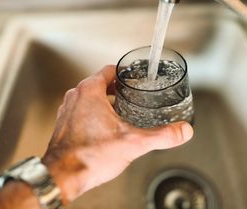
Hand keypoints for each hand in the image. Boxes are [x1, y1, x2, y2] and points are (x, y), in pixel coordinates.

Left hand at [42, 65, 193, 203]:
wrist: (63, 176)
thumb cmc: (89, 156)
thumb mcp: (133, 143)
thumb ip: (161, 136)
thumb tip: (182, 131)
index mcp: (89, 91)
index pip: (109, 70)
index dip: (124, 72)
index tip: (134, 76)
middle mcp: (75, 96)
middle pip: (100, 83)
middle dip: (117, 88)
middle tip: (132, 93)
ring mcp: (67, 110)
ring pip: (89, 97)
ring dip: (105, 100)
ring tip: (122, 110)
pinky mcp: (64, 124)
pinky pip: (81, 111)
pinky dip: (94, 113)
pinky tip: (105, 127)